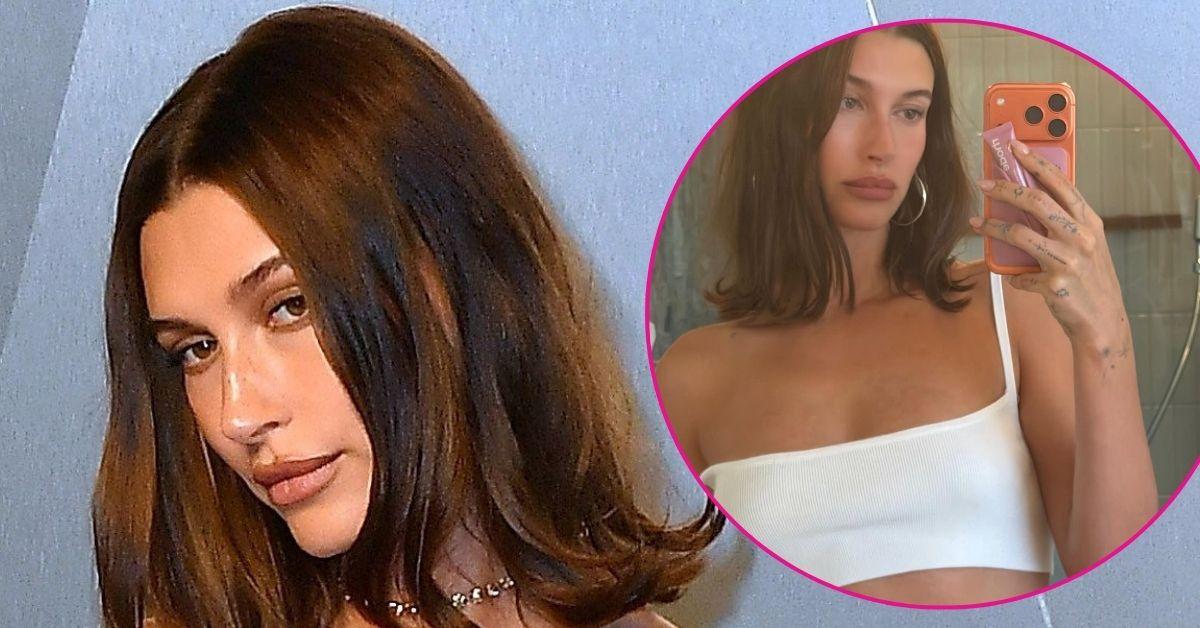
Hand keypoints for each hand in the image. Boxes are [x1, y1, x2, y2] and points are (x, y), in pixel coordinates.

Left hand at [970, 138, 1128, 349]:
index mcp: (1089, 222)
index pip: (1060, 183)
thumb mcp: (1086, 244)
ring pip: (1019, 233)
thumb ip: (1064, 223)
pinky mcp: (1054, 284)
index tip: (1014, 147)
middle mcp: (1080, 236)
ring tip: (976, 223)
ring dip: (993, 227)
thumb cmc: (1090, 279)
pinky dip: (1013, 275)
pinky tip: (1013, 276)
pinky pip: (1020, 274)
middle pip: (1035, 201)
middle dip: (1005, 188)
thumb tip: (1027, 202)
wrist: (1103, 320)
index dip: (1036, 162)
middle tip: (983, 183)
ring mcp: (1068, 260)